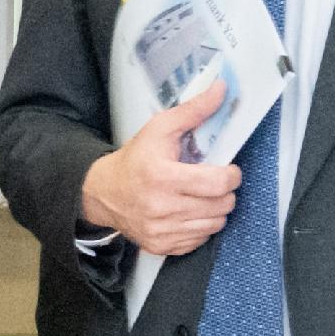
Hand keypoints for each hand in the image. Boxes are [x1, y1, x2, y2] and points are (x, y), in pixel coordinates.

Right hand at [78, 75, 242, 256]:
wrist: (102, 193)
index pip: (219, 183)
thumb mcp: (159, 129)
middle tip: (214, 183)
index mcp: (162, 177)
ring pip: (215, 225)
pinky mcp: (160, 245)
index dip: (232, 176)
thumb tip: (222, 89)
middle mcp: (161, 208)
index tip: (228, 170)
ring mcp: (161, 230)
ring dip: (216, 210)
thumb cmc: (135, 158)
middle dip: (225, 192)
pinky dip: (201, 227)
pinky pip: (199, 240)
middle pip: (222, 205)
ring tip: (203, 198)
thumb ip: (193, 110)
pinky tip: (190, 213)